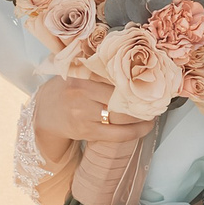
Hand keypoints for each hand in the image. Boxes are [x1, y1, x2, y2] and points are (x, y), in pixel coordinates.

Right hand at [34, 77, 160, 145]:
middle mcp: (81, 101)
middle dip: (141, 107)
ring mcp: (83, 120)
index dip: (134, 90)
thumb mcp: (78, 76)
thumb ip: (98, 73)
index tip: (150, 88)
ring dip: (140, 122)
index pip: (113, 87)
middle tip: (157, 104)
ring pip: (120, 123)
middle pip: (119, 105)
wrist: (46, 113)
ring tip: (153, 117)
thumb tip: (130, 68)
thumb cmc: (67, 90)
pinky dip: (132, 132)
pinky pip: (115, 136)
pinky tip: (142, 128)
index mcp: (81, 83)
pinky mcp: (86, 134)